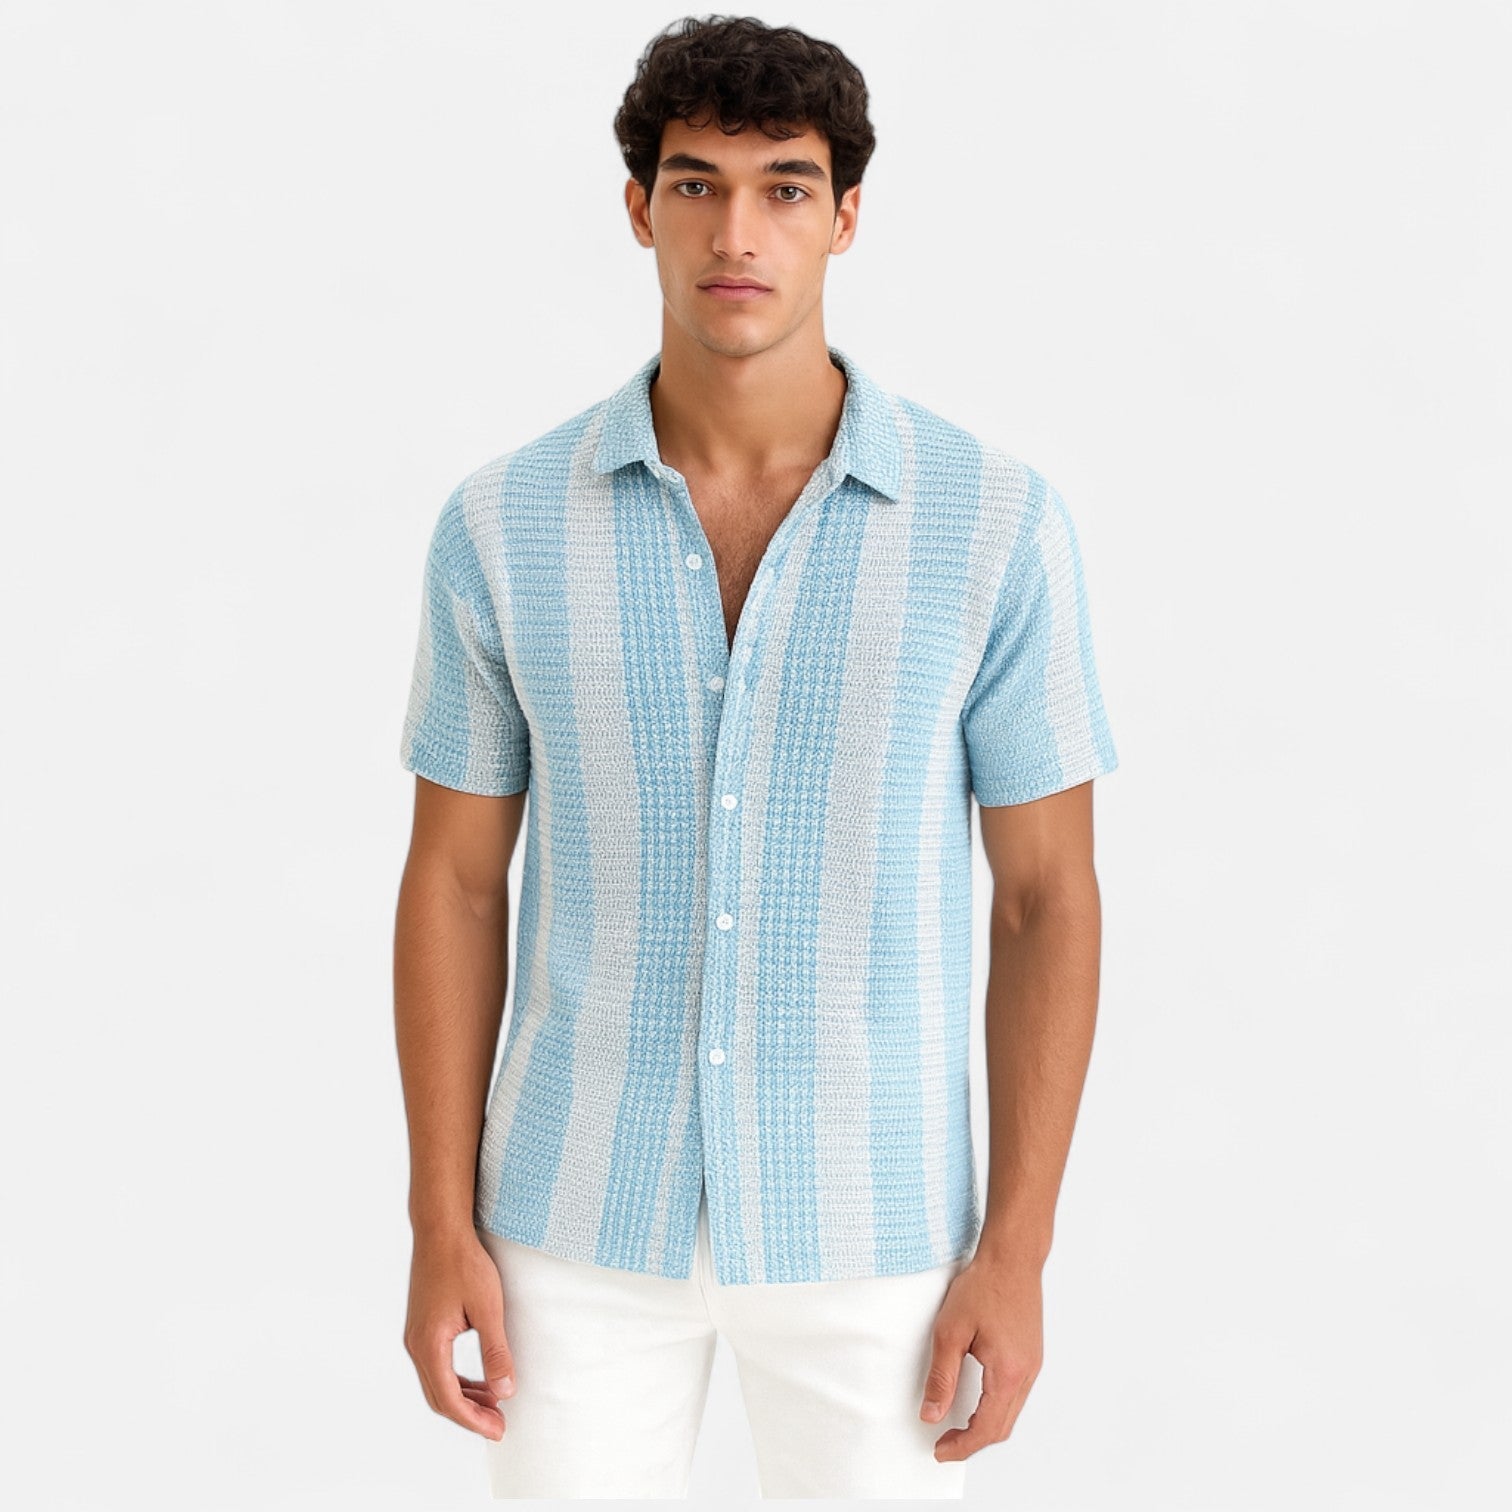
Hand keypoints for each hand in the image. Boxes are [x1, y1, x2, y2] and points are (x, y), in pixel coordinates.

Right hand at [403, 1228, 517, 1440]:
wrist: (440, 1230)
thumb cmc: (464, 1263)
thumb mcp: (488, 1308)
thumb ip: (496, 1351)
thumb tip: (506, 1391)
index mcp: (429, 1344)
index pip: (449, 1399)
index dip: (474, 1421)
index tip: (499, 1431)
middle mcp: (416, 1345)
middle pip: (439, 1397)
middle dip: (469, 1416)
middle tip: (499, 1425)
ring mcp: (416, 1336)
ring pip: (436, 1383)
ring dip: (464, 1398)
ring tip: (494, 1405)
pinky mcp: (422, 1327)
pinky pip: (437, 1366)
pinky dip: (457, 1380)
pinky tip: (480, 1381)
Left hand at [918, 1251, 1043, 1461]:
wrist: (1012, 1257)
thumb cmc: (984, 1286)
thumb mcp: (950, 1331)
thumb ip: (941, 1377)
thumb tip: (931, 1413)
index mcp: (1008, 1373)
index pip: (986, 1428)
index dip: (962, 1445)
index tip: (940, 1450)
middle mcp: (1026, 1374)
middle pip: (1002, 1427)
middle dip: (973, 1442)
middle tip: (945, 1443)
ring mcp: (1033, 1364)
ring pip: (1011, 1412)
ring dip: (986, 1426)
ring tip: (957, 1426)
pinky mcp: (1031, 1354)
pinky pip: (1016, 1394)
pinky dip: (996, 1407)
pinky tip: (977, 1400)